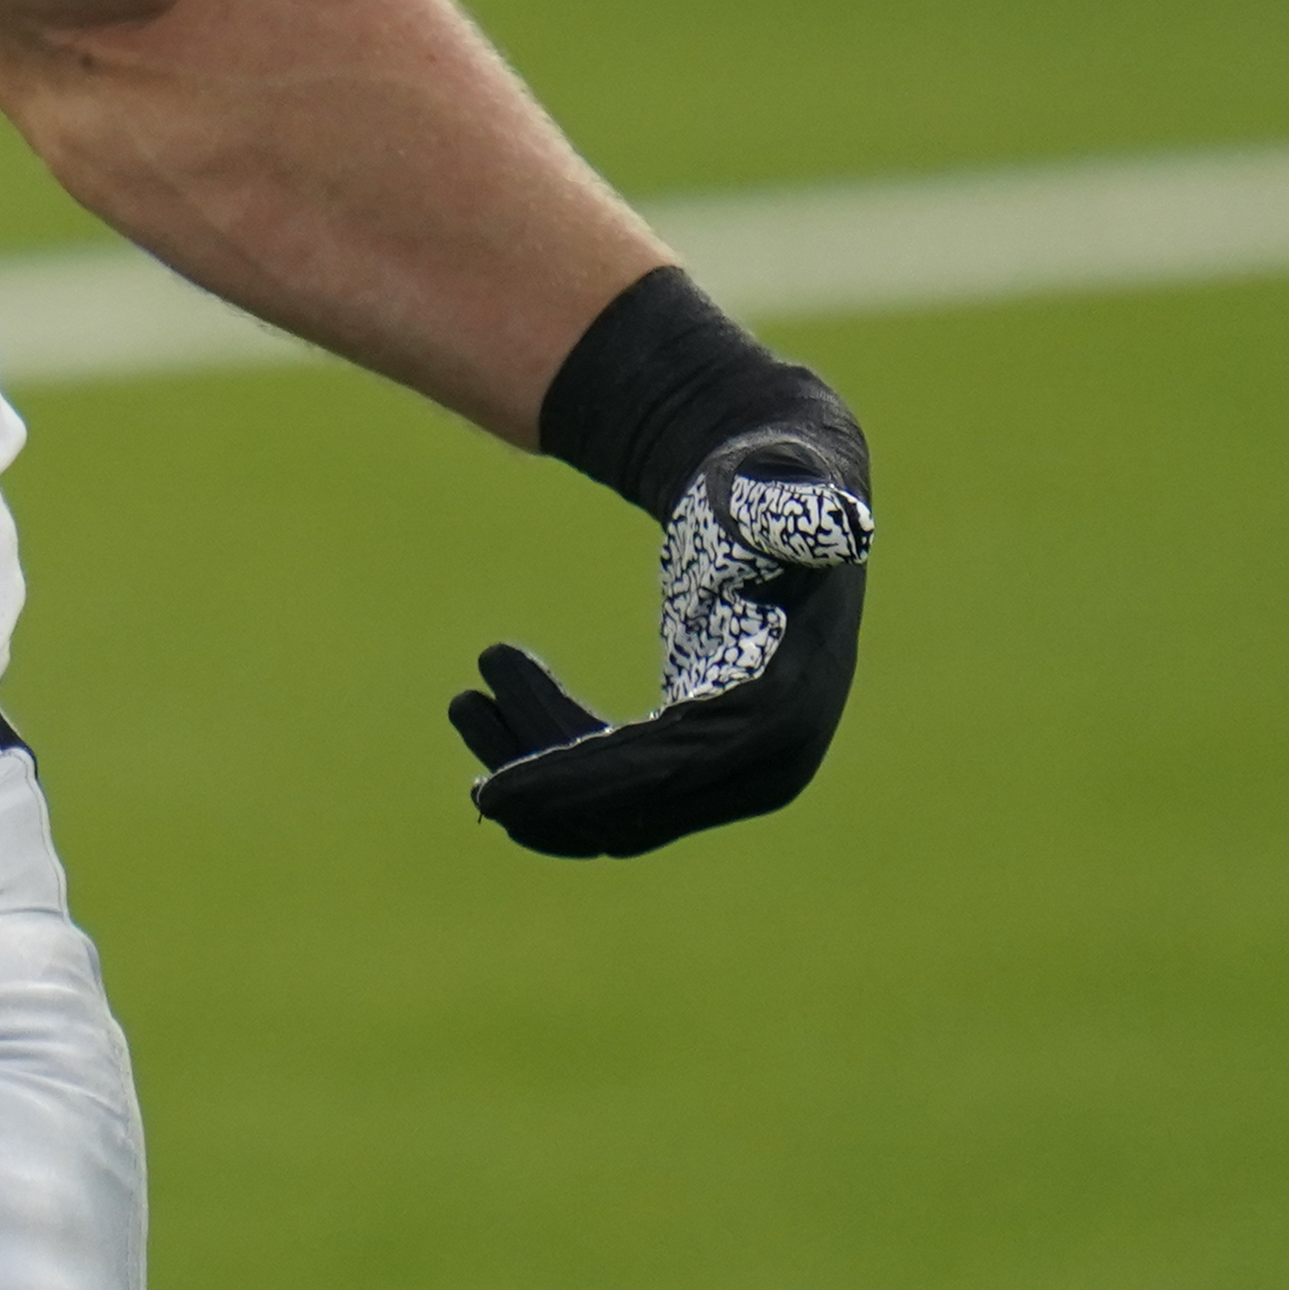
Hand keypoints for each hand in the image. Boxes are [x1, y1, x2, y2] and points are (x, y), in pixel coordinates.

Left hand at [452, 418, 872, 859]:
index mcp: (787, 709)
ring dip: (533, 770)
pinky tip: (501, 711)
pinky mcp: (703, 758)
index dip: (579, 785)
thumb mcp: (782, 479)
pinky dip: (555, 768)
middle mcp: (773, 763)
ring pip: (617, 812)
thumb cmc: (773, 477)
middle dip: (540, 776)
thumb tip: (829, 518)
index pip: (671, 771)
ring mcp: (739, 771)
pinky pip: (619, 795)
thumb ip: (790, 497)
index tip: (491, 791)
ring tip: (463, 700)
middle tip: (460, 704)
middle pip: (637, 809)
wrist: (780, 487)